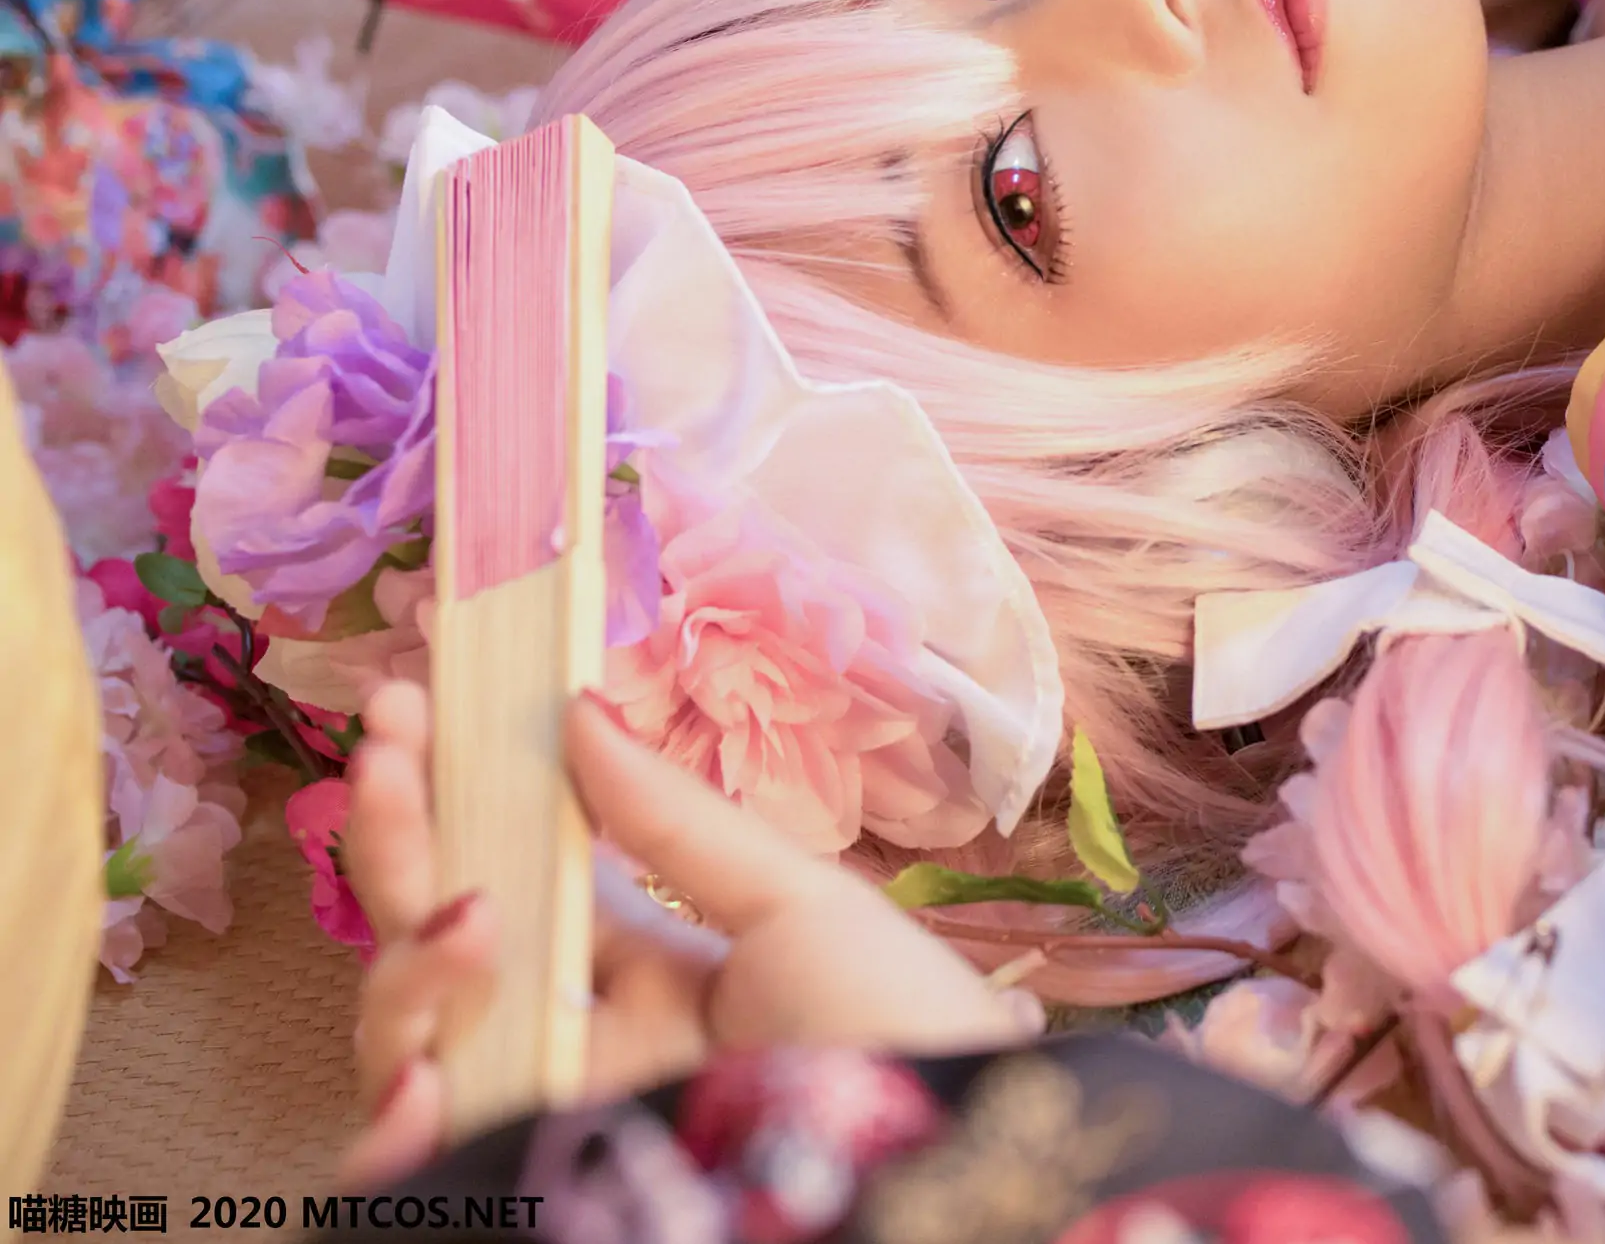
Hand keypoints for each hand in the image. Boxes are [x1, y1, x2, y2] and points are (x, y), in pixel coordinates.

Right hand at [339, 682, 1029, 1186]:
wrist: (936, 1172)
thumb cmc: (899, 1037)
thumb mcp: (800, 905)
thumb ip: (676, 820)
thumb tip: (579, 708)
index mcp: (649, 972)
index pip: (519, 875)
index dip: (461, 793)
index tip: (416, 700)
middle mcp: (581, 1041)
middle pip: (440, 940)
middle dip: (399, 834)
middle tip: (386, 738)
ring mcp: (547, 1118)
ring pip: (405, 1041)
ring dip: (405, 965)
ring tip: (467, 915)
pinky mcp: (521, 1185)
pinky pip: (404, 1165)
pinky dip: (389, 1119)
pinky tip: (424, 1077)